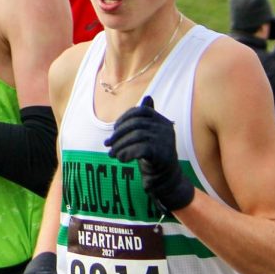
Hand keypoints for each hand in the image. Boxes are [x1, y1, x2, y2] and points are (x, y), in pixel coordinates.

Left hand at [104, 95, 193, 212]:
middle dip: (118, 134)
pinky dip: (127, 153)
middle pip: (135, 125)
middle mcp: (165, 128)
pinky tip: (122, 159)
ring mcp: (165, 141)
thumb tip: (148, 97)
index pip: (140, 111)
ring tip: (112, 154)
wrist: (166, 176)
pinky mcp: (163, 154)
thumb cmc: (154, 151)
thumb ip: (145, 118)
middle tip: (107, 144)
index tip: (114, 129)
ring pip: (136, 137)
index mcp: (162, 120)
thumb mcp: (149, 133)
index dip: (124, 118)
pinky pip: (140, 149)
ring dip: (120, 146)